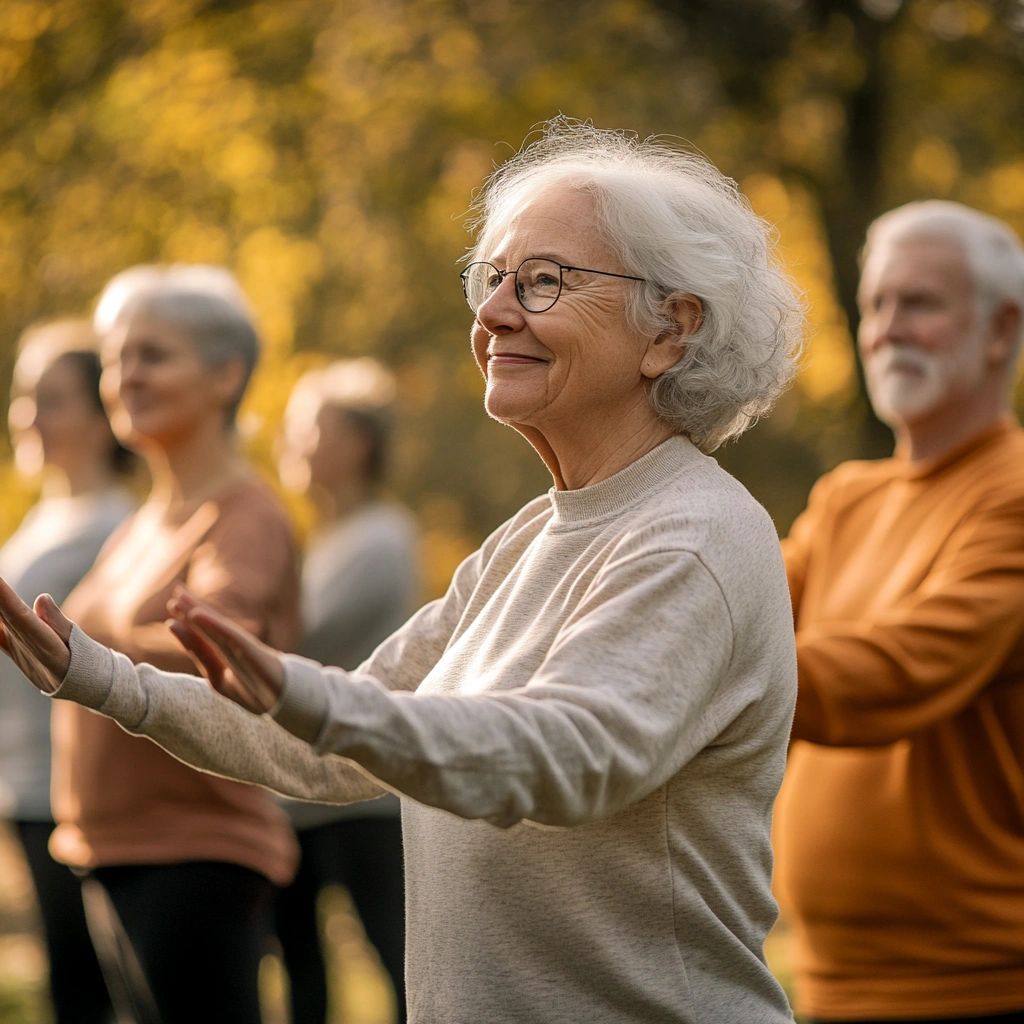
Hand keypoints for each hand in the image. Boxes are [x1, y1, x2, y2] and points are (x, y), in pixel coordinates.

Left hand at [0, 576, 72, 693]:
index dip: (5, 599)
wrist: (81, 684)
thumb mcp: (78, 642)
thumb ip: (58, 621)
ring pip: (0, 624)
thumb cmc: (85, 660)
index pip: (21, 617)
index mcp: (44, 643)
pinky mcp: (16, 651)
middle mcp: (26, 646)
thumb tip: (41, 598)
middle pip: (5, 618)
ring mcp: (18, 649)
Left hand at [166, 586, 283, 714]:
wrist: (288, 702)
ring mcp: (243, 647)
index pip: (206, 633)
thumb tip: (185, 639)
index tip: (173, 605)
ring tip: (180, 598)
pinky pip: (228, 635)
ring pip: (216, 625)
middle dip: (193, 607)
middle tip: (177, 590)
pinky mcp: (251, 651)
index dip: (189, 619)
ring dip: (197, 611)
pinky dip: (212, 624)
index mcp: (228, 653)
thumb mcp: (221, 680)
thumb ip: (204, 660)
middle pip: (211, 623)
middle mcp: (235, 645)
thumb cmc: (258, 692)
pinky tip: (196, 615)